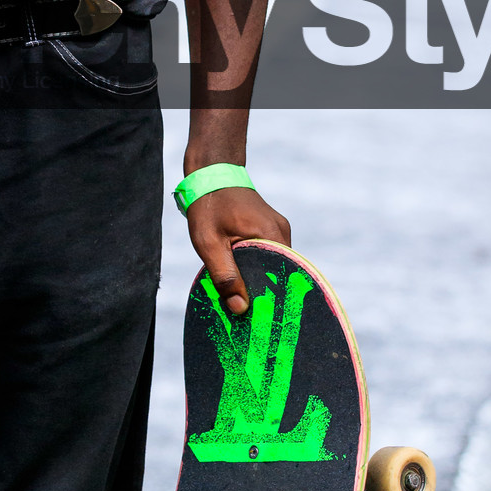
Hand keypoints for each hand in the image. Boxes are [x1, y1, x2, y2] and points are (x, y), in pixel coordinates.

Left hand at [186, 185, 290, 316]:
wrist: (211, 173)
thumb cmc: (208, 205)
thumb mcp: (209, 243)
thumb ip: (224, 275)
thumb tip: (239, 308)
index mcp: (271, 234)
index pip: (282, 275)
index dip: (273, 297)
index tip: (262, 317)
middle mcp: (281, 232)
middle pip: (279, 271)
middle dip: (265, 291)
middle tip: (250, 313)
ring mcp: (277, 229)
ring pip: (273, 263)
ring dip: (259, 278)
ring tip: (245, 299)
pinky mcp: (269, 228)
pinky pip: (268, 254)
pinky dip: (257, 266)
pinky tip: (242, 277)